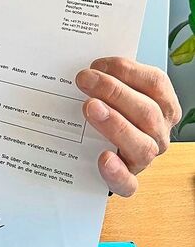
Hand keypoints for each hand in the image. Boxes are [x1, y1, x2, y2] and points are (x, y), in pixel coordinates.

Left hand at [76, 57, 180, 196]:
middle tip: (85, 80)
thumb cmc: (107, 110)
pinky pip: (128, 183)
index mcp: (161, 104)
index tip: (97, 64)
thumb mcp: (110, 90)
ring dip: (116, 124)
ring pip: (142, 146)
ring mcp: (145, 158)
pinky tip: (103, 158)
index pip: (155, 83)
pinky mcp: (127, 181)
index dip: (127, 70)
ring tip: (90, 108)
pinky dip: (116, 171)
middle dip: (114, 92)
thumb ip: (106, 77)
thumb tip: (86, 66)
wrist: (96, 149)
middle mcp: (158, 132)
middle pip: (147, 112)